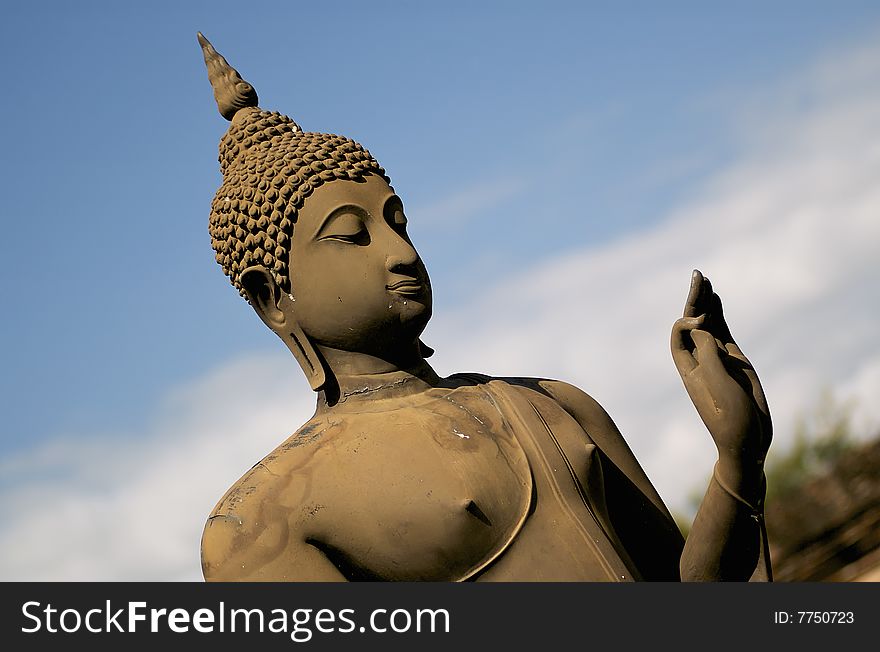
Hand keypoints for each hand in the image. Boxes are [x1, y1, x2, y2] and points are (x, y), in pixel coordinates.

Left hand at [671, 271, 771, 475]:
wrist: (748, 438)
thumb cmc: (728, 415)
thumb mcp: (716, 382)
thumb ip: (707, 352)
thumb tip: (700, 325)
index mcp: (688, 366)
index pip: (679, 332)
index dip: (687, 320)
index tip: (702, 322)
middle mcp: (700, 358)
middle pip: (692, 322)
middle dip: (694, 299)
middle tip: (698, 275)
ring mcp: (718, 357)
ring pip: (708, 323)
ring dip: (705, 302)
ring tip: (703, 279)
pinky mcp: (735, 359)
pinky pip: (723, 331)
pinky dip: (719, 315)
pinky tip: (716, 299)